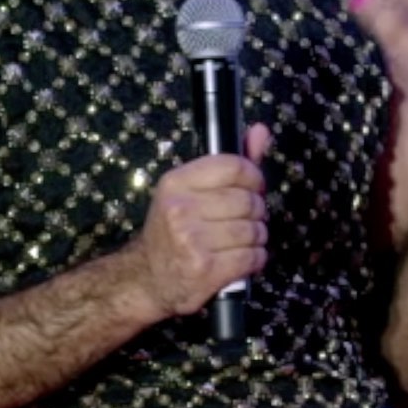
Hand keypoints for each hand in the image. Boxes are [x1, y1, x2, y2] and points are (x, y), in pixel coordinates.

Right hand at [131, 124, 270, 320]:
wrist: (147, 277)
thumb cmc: (173, 231)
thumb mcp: (190, 191)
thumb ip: (230, 162)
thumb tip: (261, 131)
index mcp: (177, 182)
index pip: (234, 167)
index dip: (254, 177)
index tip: (254, 188)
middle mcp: (181, 208)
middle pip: (247, 201)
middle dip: (257, 212)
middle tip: (248, 219)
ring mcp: (192, 240)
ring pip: (253, 230)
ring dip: (258, 237)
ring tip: (245, 240)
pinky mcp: (205, 269)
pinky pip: (252, 257)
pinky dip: (256, 259)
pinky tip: (244, 259)